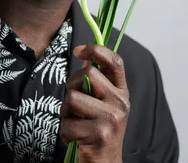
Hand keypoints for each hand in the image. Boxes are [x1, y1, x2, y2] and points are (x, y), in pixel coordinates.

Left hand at [60, 44, 129, 162]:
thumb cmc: (99, 131)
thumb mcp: (104, 104)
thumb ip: (97, 83)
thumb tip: (84, 59)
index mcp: (122, 92)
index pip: (115, 61)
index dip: (96, 50)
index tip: (79, 51)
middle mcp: (121, 102)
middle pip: (87, 74)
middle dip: (72, 86)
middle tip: (74, 105)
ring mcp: (112, 118)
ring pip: (72, 98)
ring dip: (65, 112)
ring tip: (75, 123)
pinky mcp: (99, 134)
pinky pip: (67, 122)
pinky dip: (65, 132)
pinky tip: (75, 138)